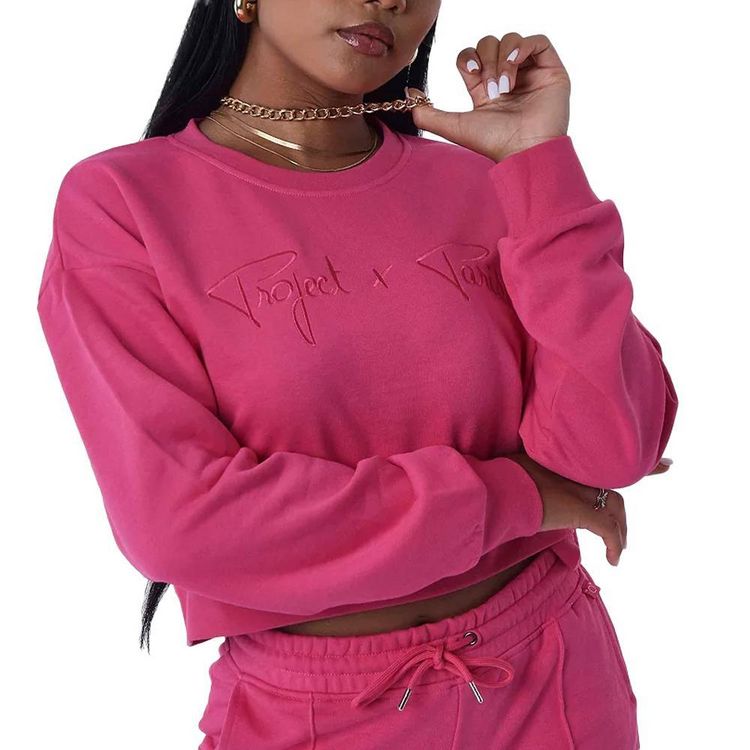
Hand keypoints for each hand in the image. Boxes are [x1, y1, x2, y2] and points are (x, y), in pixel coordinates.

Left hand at [405, 32, 570, 161]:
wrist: (523, 150)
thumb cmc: (494, 143)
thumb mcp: (454, 127)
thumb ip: (427, 114)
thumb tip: (408, 93)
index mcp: (485, 89)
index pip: (471, 57)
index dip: (468, 59)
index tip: (471, 74)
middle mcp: (507, 78)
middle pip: (489, 44)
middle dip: (486, 61)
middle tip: (491, 88)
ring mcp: (530, 73)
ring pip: (510, 40)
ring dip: (502, 59)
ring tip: (505, 85)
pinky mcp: (550, 70)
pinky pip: (536, 40)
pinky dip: (521, 48)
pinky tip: (515, 67)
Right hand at [505, 452, 673, 566]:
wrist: (497, 492)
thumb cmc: (501, 483)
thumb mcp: (521, 471)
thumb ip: (534, 474)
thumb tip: (529, 485)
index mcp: (563, 459)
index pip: (599, 452)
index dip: (626, 448)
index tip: (651, 440)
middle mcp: (575, 471)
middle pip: (615, 476)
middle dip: (646, 469)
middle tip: (666, 465)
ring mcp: (579, 490)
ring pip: (616, 505)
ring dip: (621, 528)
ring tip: (618, 547)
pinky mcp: (579, 511)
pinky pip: (607, 530)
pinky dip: (614, 545)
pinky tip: (613, 560)